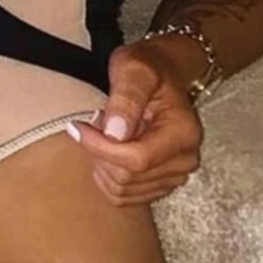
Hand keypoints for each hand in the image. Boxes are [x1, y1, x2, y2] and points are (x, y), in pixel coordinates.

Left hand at [66, 42, 203, 206]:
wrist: (164, 71)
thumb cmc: (148, 66)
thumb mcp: (133, 68)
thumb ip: (126, 97)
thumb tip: (115, 133)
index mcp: (183, 133)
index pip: (135, 160)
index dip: (100, 147)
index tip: (78, 126)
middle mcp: (185, 159)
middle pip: (126, 177)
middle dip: (100, 152)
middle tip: (94, 123)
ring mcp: (175, 174)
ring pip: (122, 190)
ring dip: (102, 164)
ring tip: (104, 133)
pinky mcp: (161, 182)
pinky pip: (124, 196)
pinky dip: (108, 175)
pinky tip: (109, 149)